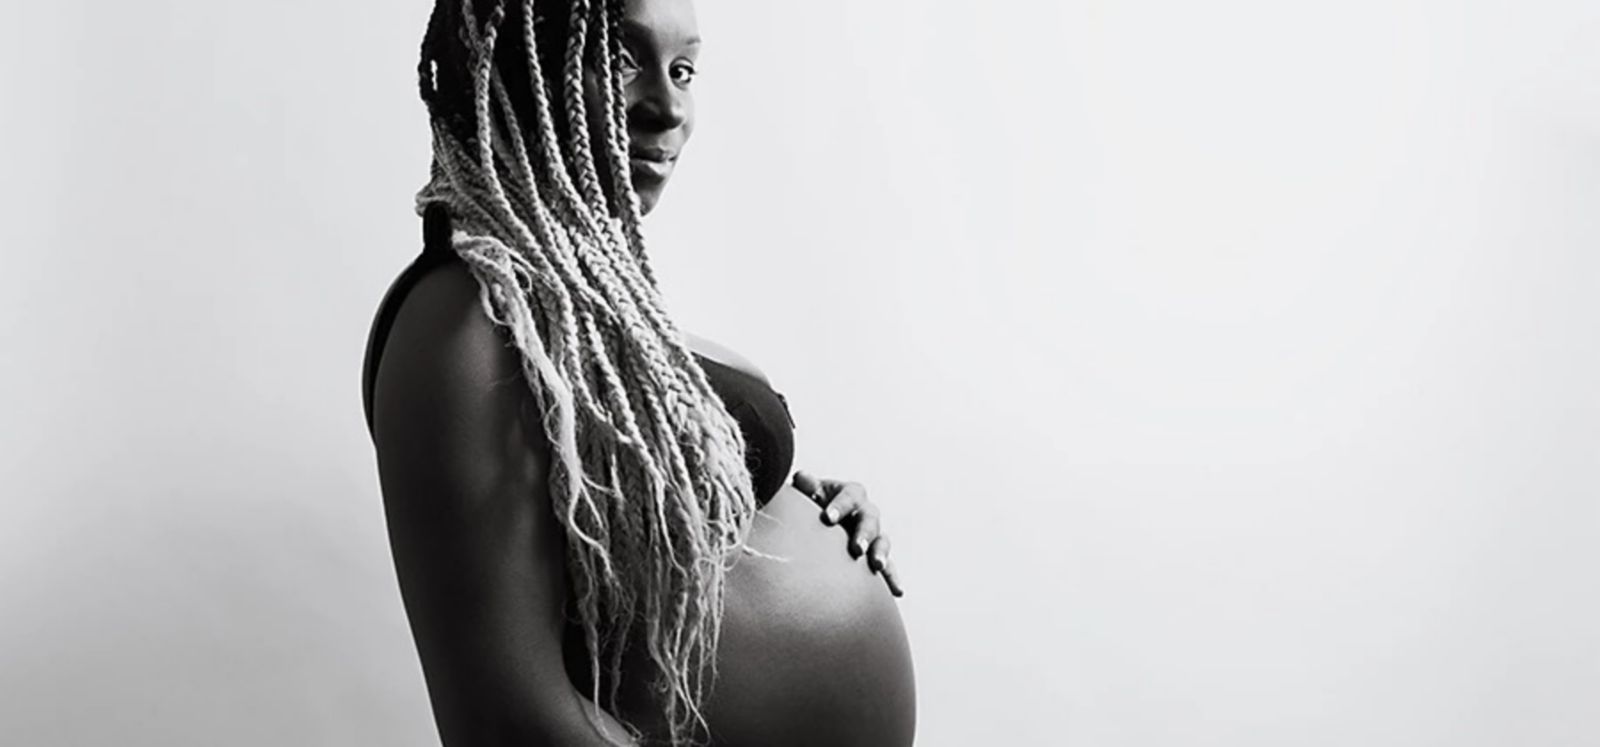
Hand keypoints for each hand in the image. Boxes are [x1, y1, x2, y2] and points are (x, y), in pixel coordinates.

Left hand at [791, 470, 903, 596]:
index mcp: (850, 493)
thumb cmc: (811, 502)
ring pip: (882, 541)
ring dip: (881, 553)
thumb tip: (801, 478)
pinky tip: (897, 592)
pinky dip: (892, 578)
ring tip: (877, 566)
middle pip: (870, 520)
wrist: (819, 521)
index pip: (849, 496)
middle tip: (857, 548)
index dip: (839, 505)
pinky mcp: (874, 554)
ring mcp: (873, 534)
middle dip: (864, 533)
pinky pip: (887, 566)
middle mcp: (866, 512)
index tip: (827, 518)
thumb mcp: (807, 490)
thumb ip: (805, 485)